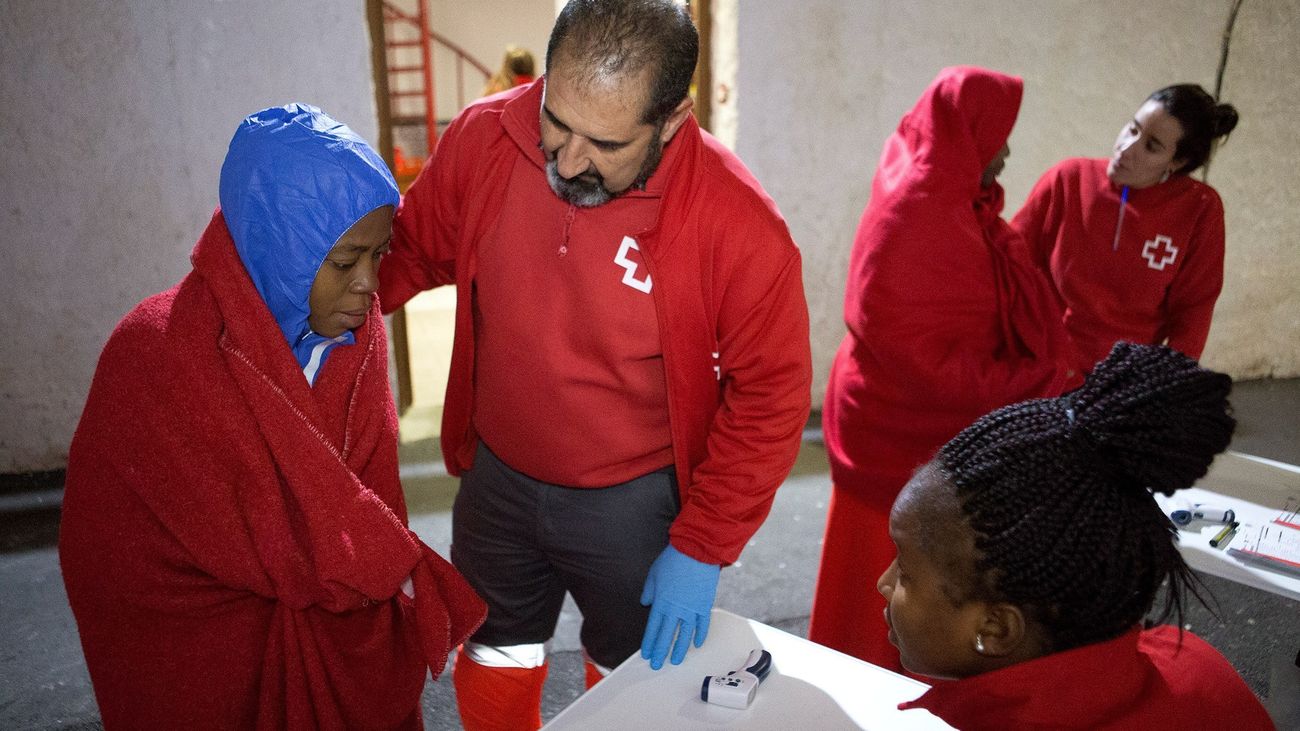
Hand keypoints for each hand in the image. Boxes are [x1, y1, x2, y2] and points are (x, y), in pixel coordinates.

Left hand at [639, 545, 719, 669]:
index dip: (649, 642)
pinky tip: (697, 644)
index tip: (646, 654)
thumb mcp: (654, 574)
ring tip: (675, 661)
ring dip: (679, 649)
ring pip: (684, 635)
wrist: (696, 552)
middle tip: (657, 665)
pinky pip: (702, 625)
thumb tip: (646, 603)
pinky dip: (700, 635)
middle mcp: (675, 610)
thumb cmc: (673, 560)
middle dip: (660, 651)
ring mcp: (691, 610)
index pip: (653, 628)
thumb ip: (649, 591)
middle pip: (666, 636)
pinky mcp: (705, 606)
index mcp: (661, 602)